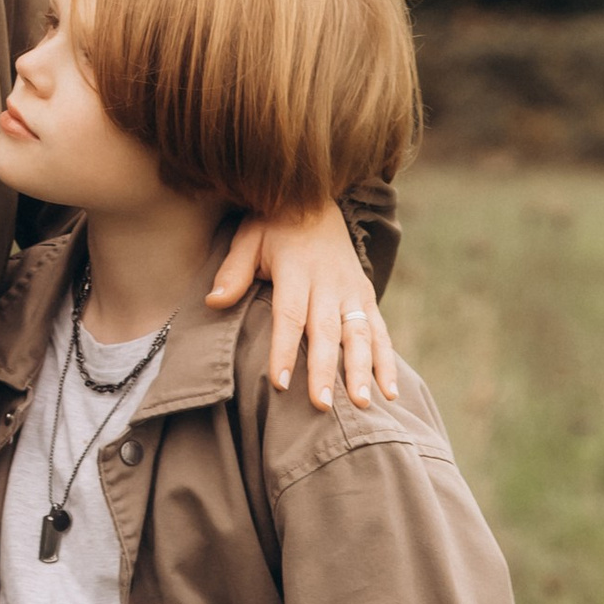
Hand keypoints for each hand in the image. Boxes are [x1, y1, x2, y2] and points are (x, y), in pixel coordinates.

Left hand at [208, 204, 396, 410]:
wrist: (316, 198)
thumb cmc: (274, 224)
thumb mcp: (248, 237)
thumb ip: (233, 271)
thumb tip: (212, 301)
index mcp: (296, 269)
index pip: (290, 314)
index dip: (284, 349)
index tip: (280, 383)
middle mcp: (329, 282)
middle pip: (327, 331)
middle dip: (326, 370)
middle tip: (322, 405)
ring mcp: (352, 290)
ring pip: (360, 334)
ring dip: (363, 371)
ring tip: (364, 405)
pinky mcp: (366, 296)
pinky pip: (380, 332)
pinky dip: (387, 362)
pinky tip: (390, 392)